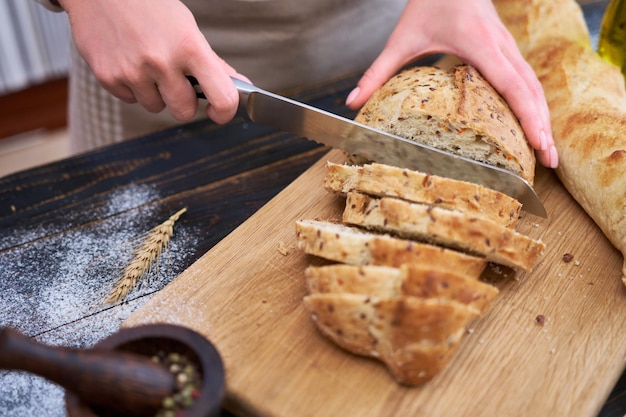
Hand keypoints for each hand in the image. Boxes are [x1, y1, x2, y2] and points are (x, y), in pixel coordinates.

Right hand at [58, 0, 246, 123]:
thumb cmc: (148, 5)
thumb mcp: (186, 27)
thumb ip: (211, 62)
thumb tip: (238, 85)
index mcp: (189, 47)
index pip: (222, 96)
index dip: (225, 112)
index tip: (219, 112)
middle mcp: (161, 61)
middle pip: (184, 111)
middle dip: (183, 102)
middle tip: (176, 81)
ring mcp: (133, 71)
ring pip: (155, 107)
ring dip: (155, 93)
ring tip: (147, 63)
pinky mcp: (108, 77)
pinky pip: (130, 100)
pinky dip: (132, 86)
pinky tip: (129, 61)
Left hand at [345, 0, 557, 167]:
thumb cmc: (427, 2)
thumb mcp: (401, 39)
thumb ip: (377, 72)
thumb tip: (350, 102)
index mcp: (480, 45)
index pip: (513, 86)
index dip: (529, 116)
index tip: (540, 144)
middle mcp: (501, 46)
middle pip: (532, 91)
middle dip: (544, 127)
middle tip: (550, 161)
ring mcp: (508, 46)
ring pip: (535, 84)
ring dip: (544, 116)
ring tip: (548, 151)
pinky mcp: (506, 48)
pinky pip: (528, 78)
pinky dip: (535, 103)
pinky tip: (534, 124)